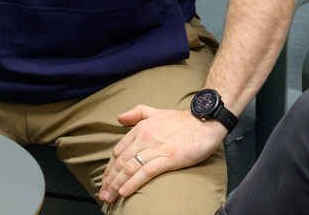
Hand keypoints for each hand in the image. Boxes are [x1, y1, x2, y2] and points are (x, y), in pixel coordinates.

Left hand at [99, 105, 226, 202]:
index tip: (106, 179)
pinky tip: (125, 192)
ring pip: (130, 168)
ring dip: (117, 184)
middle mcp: (145, 138)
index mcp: (141, 128)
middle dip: (110, 180)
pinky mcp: (168, 158)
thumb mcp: (156, 112)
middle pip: (121, 162)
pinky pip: (146, 172)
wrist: (205, 122)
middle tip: (103, 193)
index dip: (110, 167)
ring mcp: (156, 148)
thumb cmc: (182, 121)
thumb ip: (137, 113)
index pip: (118, 150)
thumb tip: (119, 117)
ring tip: (110, 196)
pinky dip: (133, 183)